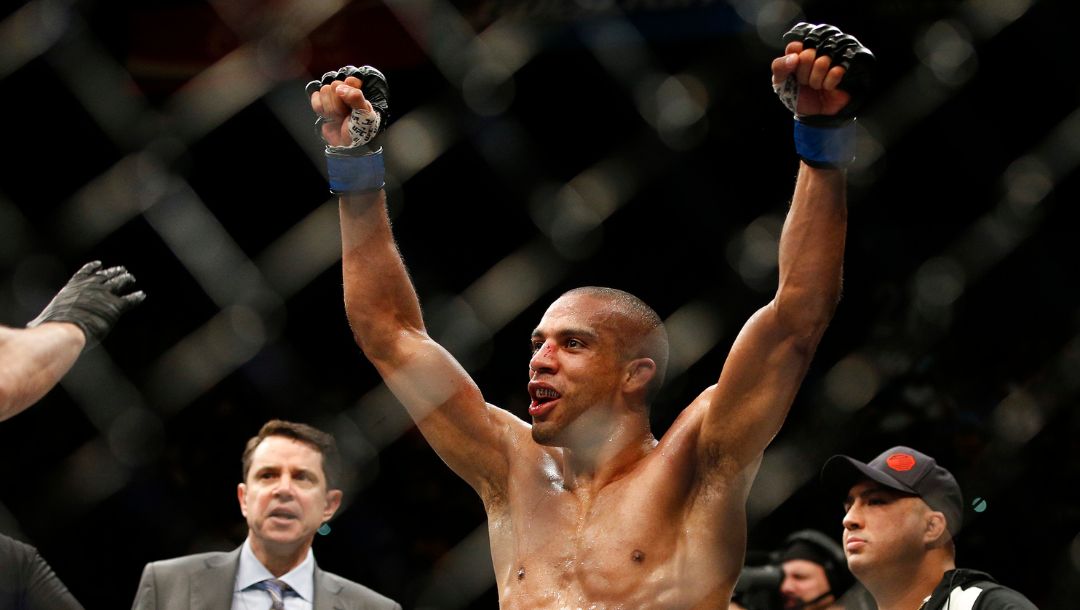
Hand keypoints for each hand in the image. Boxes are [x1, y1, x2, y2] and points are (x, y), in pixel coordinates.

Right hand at [26, 261, 145, 347]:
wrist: (65, 330)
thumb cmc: (51, 328)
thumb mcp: (44, 320)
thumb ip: (41, 321)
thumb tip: (30, 327)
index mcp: (73, 287)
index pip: (84, 273)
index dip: (92, 268)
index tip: (99, 264)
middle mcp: (90, 287)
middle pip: (105, 276)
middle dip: (113, 272)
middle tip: (121, 270)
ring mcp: (104, 295)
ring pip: (119, 283)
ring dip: (126, 279)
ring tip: (130, 278)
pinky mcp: (115, 306)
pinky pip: (130, 299)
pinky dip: (137, 297)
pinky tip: (141, 295)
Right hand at [311, 76, 374, 146]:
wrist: (349, 144)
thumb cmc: (360, 128)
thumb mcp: (364, 113)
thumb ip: (355, 97)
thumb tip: (339, 88)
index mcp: (356, 91)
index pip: (350, 79)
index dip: (349, 90)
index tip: (352, 103)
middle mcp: (343, 92)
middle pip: (334, 85)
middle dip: (339, 104)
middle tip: (345, 114)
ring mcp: (331, 98)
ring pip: (323, 91)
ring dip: (331, 108)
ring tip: (339, 117)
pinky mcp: (321, 105)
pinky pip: (315, 98)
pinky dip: (320, 109)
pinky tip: (328, 116)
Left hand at [771, 41, 850, 116]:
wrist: (814, 113)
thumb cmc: (797, 94)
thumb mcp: (780, 82)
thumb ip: (779, 67)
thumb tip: (794, 57)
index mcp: (799, 51)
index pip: (794, 46)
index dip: (792, 63)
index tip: (793, 73)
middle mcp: (816, 50)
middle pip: (807, 55)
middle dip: (803, 75)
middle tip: (805, 82)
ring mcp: (832, 57)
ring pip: (822, 62)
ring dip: (816, 81)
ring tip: (817, 86)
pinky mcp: (846, 66)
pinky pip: (837, 71)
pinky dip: (829, 84)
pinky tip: (828, 87)